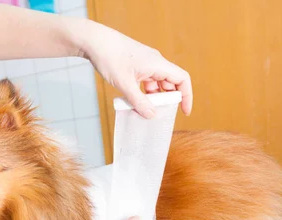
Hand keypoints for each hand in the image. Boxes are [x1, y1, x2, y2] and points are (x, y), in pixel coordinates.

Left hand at [70, 19, 192, 118]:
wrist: (95, 42)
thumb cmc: (109, 57)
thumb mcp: (124, 83)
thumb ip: (138, 101)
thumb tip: (152, 115)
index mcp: (158, 64)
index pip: (182, 79)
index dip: (186, 96)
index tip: (184, 111)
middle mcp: (155, 62)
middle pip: (171, 82)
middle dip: (169, 100)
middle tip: (162, 115)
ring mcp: (146, 64)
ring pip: (157, 83)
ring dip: (155, 97)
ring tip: (147, 111)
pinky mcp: (136, 66)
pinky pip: (146, 82)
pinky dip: (144, 93)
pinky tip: (136, 102)